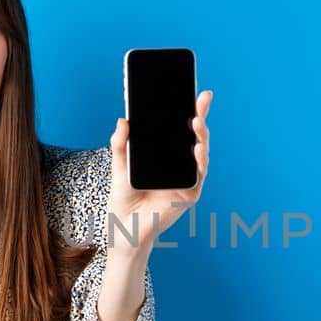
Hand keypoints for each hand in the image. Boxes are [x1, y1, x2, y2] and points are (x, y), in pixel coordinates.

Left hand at [106, 89, 211, 251]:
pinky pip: (198, 174)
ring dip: (201, 136)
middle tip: (202, 97)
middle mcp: (179, 165)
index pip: (178, 129)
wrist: (124, 229)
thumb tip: (123, 120)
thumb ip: (120, 144)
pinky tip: (196, 148)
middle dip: (199, 115)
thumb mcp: (118, 166)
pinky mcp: (189, 194)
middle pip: (193, 136)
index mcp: (164, 156)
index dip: (186, 110)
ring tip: (197, 120)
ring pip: (200, 152)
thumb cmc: (123, 200)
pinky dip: (199, 161)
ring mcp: (186, 179)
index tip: (190, 91)